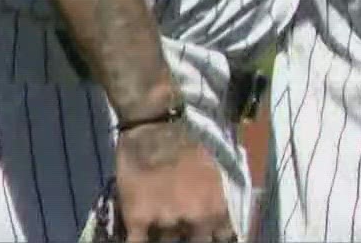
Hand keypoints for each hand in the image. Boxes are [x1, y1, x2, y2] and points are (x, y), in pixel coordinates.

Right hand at [114, 118, 235, 242]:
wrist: (156, 129)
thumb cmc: (190, 144)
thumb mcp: (216, 173)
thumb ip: (217, 201)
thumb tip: (217, 219)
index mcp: (216, 209)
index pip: (223, 239)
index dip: (213, 238)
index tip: (208, 235)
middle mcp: (194, 220)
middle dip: (189, 238)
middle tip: (183, 228)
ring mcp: (164, 222)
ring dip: (164, 236)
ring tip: (162, 222)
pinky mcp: (137, 219)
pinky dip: (138, 242)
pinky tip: (139, 237)